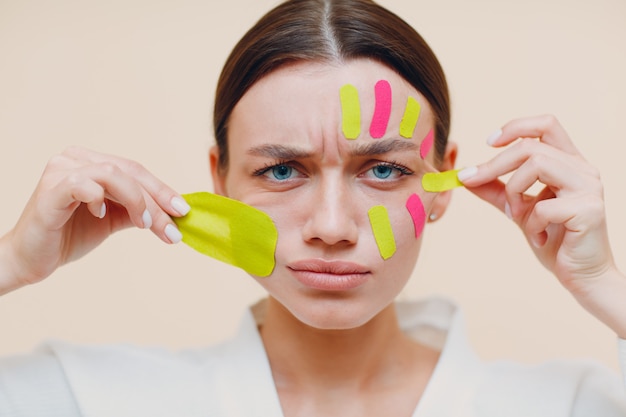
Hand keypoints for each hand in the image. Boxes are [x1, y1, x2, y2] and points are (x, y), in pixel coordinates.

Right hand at [0, 146, 189, 294]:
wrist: (32, 259)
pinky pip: (85, 184)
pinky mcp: (51, 188)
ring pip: (114, 175)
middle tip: (174, 226)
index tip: (183, 211)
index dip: (163, 190)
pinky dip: (100, 199)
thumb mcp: (113, 219)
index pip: (137, 170)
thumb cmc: (70, 235)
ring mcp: (61, 169)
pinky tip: (101, 215)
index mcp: (92, 161)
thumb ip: (138, 210)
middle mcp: (76, 158)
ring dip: (137, 201)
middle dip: (157, 201)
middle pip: (131, 172)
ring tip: (144, 224)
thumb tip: (174, 212)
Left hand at [458, 115, 625, 336]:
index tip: (487, 143)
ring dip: (514, 191)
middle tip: (474, 181)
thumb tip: (466, 175)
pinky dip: (532, 222)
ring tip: (517, 216)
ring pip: (537, 165)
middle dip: (495, 164)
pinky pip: (544, 205)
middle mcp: (583, 169)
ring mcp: (589, 187)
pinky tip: (538, 238)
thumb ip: (496, 190)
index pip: (546, 124)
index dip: (515, 127)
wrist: (581, 276)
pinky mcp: (589, 210)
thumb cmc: (554, 240)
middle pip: (531, 146)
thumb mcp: (520, 211)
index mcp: (570, 163)